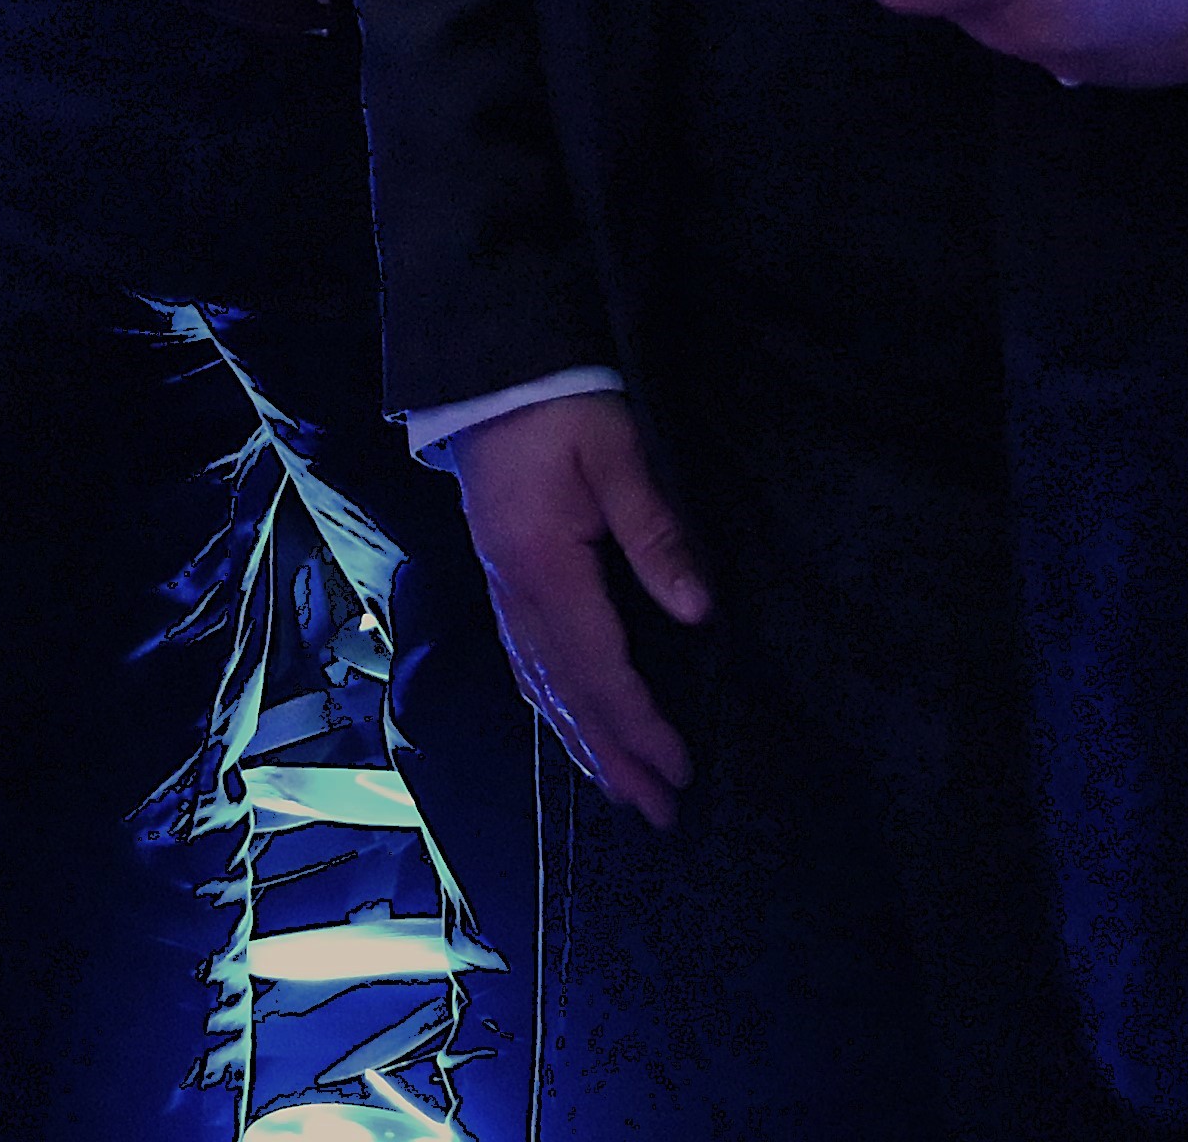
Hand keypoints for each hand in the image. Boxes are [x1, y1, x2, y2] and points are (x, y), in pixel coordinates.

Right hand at [447, 393, 708, 824]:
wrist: (488, 375)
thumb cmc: (560, 407)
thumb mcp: (619, 454)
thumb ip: (656, 532)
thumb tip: (699, 610)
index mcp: (544, 570)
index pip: (598, 670)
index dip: (640, 726)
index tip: (680, 769)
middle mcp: (516, 596)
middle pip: (566, 696)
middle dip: (614, 758)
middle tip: (660, 812)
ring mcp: (502, 591)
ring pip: (540, 687)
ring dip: (581, 745)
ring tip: (619, 791)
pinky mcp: (501, 580)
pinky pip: (524, 664)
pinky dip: (551, 707)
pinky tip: (567, 725)